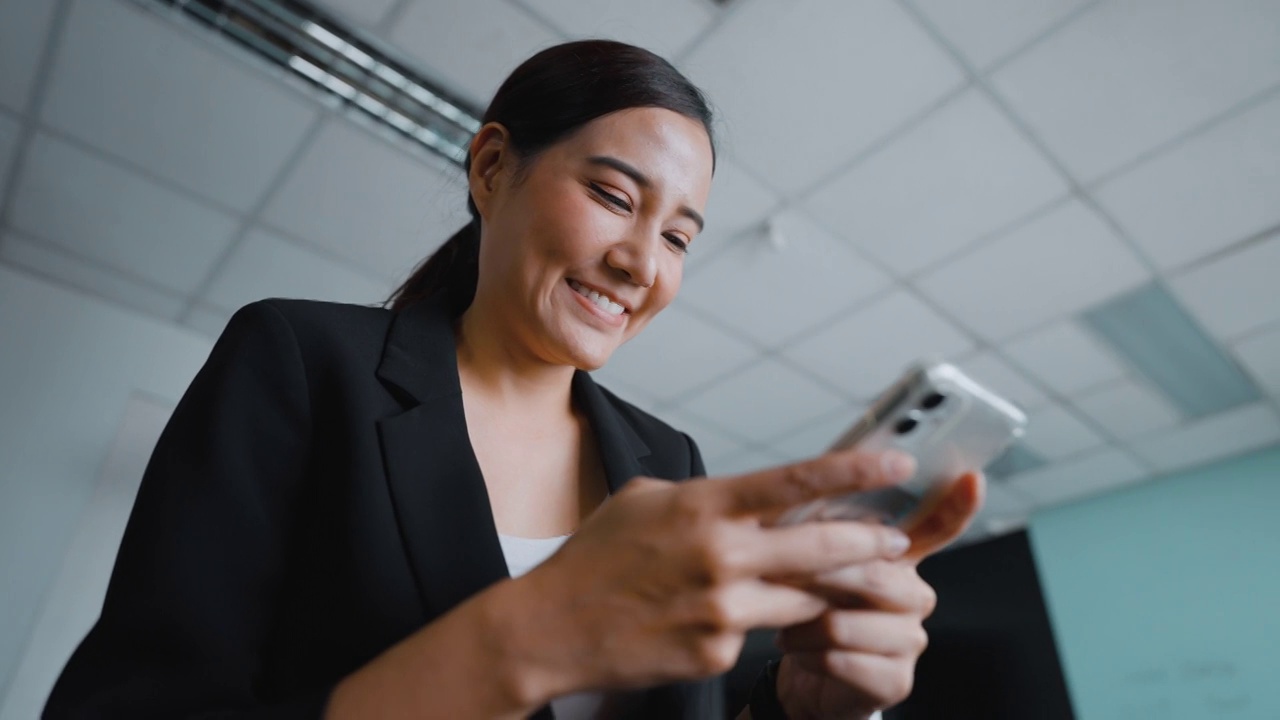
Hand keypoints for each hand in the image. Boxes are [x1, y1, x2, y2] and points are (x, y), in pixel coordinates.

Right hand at [503, 450, 920, 704]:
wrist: (553, 628)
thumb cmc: (596, 558)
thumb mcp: (645, 501)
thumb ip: (703, 498)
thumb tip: (747, 499)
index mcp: (703, 506)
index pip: (796, 481)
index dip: (855, 471)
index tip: (896, 465)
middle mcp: (721, 555)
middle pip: (824, 545)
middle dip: (871, 541)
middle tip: (896, 539)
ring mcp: (723, 609)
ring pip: (806, 597)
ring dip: (824, 588)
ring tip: (835, 580)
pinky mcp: (718, 652)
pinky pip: (762, 632)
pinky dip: (763, 622)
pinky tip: (735, 615)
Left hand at [773, 472, 984, 718]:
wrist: (808, 676)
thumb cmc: (812, 610)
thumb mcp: (812, 566)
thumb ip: (820, 534)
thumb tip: (806, 499)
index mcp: (901, 560)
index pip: (938, 527)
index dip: (957, 505)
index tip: (971, 478)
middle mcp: (916, 596)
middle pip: (871, 575)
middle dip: (815, 577)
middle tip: (778, 579)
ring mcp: (911, 640)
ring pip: (843, 623)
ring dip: (800, 624)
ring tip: (787, 625)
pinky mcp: (895, 679)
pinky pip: (838, 660)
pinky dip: (805, 655)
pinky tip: (801, 652)